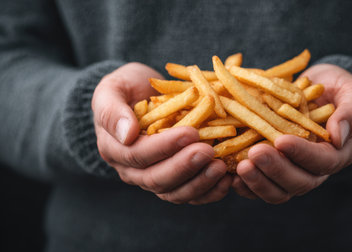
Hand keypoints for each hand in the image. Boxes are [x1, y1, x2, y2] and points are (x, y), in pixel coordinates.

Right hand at [92, 63, 231, 204]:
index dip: (164, 146)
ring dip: (199, 182)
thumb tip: (128, 134)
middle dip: (185, 166)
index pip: (137, 154)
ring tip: (221, 167)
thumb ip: (112, 110)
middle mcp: (132, 170)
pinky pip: (190, 195)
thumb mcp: (112, 89)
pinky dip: (209, 191)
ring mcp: (154, 178)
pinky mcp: (174, 182)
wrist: (140, 94)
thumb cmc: (126, 88)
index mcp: (114, 149)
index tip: (191, 133)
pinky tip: (227, 180)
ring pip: (174, 192)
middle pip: (157, 179)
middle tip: (209, 151)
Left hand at [232, 64, 351, 203]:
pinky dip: (247, 186)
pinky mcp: (275, 170)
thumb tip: (338, 136)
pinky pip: (261, 187)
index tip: (281, 140)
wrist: (321, 90)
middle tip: (254, 154)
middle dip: (275, 169)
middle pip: (298, 182)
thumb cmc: (339, 90)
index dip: (302, 154)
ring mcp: (293, 172)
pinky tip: (231, 176)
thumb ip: (351, 112)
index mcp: (338, 153)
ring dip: (258, 181)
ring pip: (278, 191)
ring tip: (239, 167)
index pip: (322, 161)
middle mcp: (315, 169)